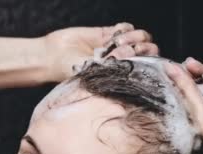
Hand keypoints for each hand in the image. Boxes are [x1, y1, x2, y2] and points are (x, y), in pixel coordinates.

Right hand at [43, 22, 157, 80]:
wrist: (53, 56)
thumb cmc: (70, 72)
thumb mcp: (96, 76)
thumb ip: (117, 70)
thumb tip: (136, 60)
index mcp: (120, 77)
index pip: (147, 70)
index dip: (147, 63)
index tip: (134, 62)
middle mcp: (121, 62)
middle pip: (148, 52)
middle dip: (143, 49)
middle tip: (127, 50)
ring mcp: (116, 47)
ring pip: (141, 37)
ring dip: (133, 37)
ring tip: (117, 41)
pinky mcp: (108, 33)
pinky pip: (127, 27)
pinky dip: (125, 28)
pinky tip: (113, 34)